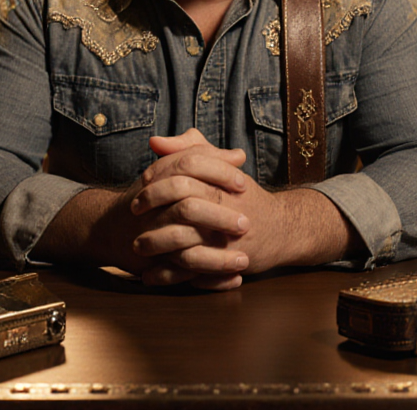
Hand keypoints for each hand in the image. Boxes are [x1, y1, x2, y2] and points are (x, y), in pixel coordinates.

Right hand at [35, 130, 249, 285]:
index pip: (190, 165)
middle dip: (220, 217)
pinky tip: (233, 279)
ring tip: (245, 261)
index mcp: (160, 177)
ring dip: (218, 257)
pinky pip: (181, 276)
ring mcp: (151, 236)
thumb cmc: (152, 197)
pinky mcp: (152, 264)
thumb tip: (237, 156)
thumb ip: (203, 156)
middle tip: (246, 224)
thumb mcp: (171, 169)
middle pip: (187, 208)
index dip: (219, 173)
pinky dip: (210, 281)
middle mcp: (153, 206)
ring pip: (184, 246)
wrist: (108, 227)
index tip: (244, 183)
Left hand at [131, 129, 355, 287]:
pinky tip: (150, 274)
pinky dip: (169, 275)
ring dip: (157, 243)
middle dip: (153, 206)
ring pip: (186, 240)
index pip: (187, 166)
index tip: (142, 181)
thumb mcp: (222, 166)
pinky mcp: (229, 261)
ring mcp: (228, 235)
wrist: (283, 228)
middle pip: (183, 201)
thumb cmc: (244, 196)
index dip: (159, 173)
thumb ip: (191, 148)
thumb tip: (155, 142)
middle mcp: (227, 205)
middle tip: (133, 212)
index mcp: (224, 179)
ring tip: (136, 246)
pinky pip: (194, 270)